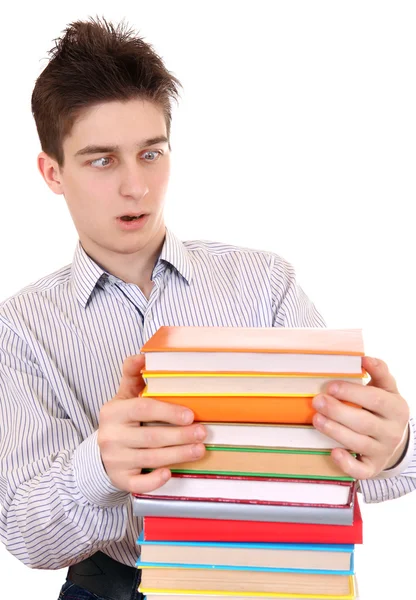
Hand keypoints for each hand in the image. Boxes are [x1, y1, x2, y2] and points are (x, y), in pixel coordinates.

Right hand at [97, 354, 206, 493]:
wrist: (102, 454)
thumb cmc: (123, 420)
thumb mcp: (124, 396)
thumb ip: (133, 375)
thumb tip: (143, 355)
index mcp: (114, 412)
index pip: (142, 409)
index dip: (168, 412)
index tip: (190, 415)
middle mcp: (111, 436)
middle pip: (150, 436)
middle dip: (180, 436)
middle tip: (203, 433)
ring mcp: (114, 459)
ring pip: (150, 458)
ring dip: (178, 455)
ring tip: (199, 450)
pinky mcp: (120, 479)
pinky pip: (138, 484)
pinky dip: (154, 480)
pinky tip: (169, 473)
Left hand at [312, 356, 409, 478]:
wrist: (394, 439)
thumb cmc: (382, 407)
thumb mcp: (386, 388)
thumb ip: (378, 372)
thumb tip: (364, 357)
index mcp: (396, 408)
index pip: (375, 399)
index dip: (352, 392)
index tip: (330, 386)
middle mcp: (392, 431)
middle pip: (364, 422)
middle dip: (338, 411)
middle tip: (317, 400)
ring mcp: (383, 451)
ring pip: (359, 443)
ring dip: (335, 431)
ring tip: (316, 419)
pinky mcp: (373, 467)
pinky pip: (361, 470)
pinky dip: (347, 464)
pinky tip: (333, 452)